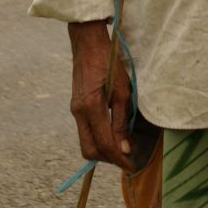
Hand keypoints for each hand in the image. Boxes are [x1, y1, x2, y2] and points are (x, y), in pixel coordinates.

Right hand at [68, 20, 133, 169]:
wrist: (87, 42)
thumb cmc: (109, 62)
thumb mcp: (122, 90)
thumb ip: (121, 121)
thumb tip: (124, 148)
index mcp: (90, 108)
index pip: (104, 144)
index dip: (119, 158)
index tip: (132, 165)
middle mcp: (78, 112)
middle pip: (89, 150)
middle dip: (108, 159)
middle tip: (126, 159)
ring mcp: (75, 110)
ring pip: (86, 142)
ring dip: (102, 150)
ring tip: (121, 147)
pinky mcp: (75, 106)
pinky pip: (85, 131)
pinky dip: (98, 138)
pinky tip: (111, 133)